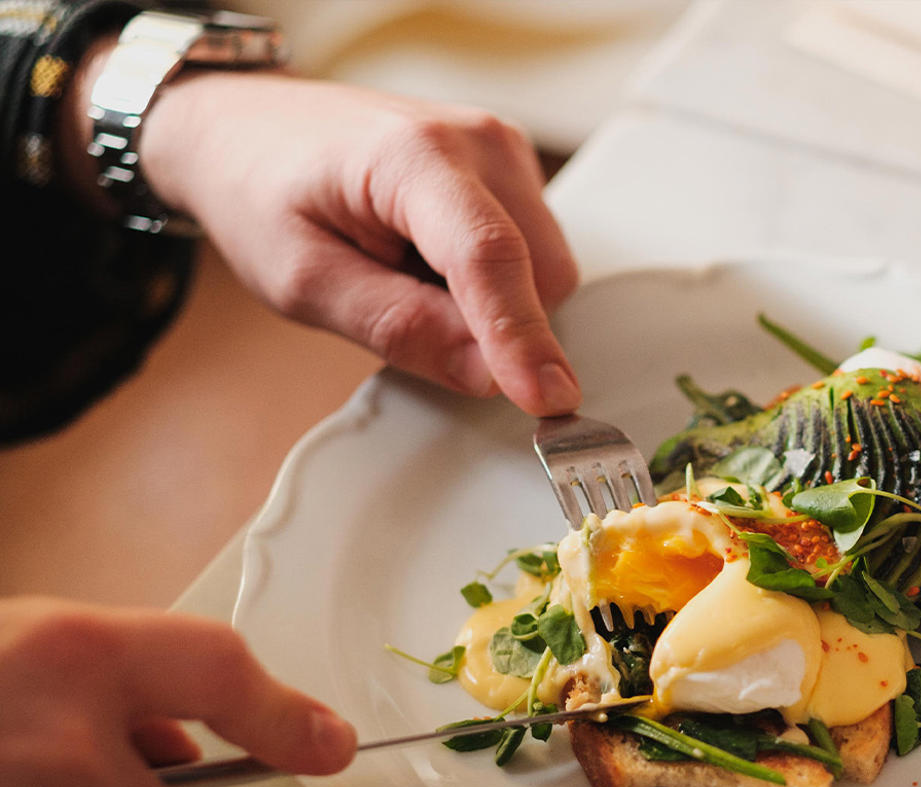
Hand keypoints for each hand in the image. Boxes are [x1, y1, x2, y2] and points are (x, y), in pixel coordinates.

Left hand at [139, 70, 580, 415]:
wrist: (246, 128)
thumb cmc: (260, 189)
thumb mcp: (301, 280)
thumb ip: (396, 327)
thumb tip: (484, 373)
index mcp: (414, 155)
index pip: (490, 258)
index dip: (521, 337)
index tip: (548, 398)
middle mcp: (477, 141)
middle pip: (538, 274)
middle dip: (493, 327)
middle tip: (401, 305)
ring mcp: (502, 150)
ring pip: (547, 271)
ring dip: (491, 304)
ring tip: (409, 274)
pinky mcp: (511, 169)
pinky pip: (535, 255)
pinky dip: (492, 281)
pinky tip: (431, 260)